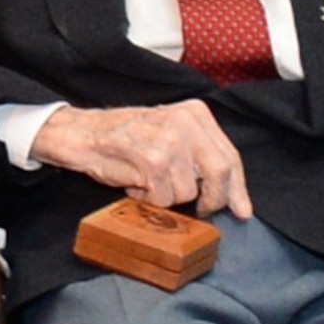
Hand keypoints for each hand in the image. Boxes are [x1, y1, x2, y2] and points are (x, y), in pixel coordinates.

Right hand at [32, 99, 252, 219]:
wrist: (81, 133)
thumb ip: (201, 159)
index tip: (242, 210)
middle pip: (220, 173)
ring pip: (188, 192)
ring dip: (166, 196)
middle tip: (199, 210)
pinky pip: (163, 197)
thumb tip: (237, 201)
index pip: (229, 156)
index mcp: (195, 113)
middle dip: (212, 200)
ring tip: (147, 181)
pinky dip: (147, 198)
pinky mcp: (152, 159)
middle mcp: (185, 122)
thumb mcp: (170, 134)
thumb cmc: (126, 138)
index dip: (237, 188)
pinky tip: (134, 183)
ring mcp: (169, 140)